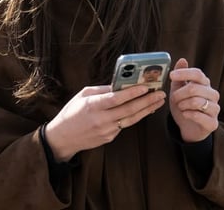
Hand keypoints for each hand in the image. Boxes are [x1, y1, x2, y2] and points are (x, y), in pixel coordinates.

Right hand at [45, 84, 165, 161]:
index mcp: (93, 106)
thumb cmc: (71, 112)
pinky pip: (124, 125)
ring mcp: (106, 130)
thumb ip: (101, 90)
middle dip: (147, 100)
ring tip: (158, 101)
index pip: (116, 98)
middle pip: (129, 109)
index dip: (132, 92)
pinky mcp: (109, 138)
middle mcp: (101, 119)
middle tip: (160, 93)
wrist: (63, 137)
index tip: (145, 86)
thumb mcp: (83, 95)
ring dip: (147, 109)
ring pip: (131, 119)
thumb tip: (120, 85)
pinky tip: (144, 110)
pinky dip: (135, 117)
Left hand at [168, 58, 219, 142]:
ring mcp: (215, 108)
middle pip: (194, 88)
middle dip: (179, 94)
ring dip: (182, 105)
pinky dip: (187, 114)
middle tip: (174, 99)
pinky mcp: (213, 123)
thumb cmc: (184, 105)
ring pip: (196, 101)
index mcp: (205, 84)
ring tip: (181, 107)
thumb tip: (182, 60)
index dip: (184, 73)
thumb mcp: (177, 90)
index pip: (197, 73)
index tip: (171, 76)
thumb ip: (180, 76)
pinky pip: (198, 115)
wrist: (188, 127)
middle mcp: (213, 94)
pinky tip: (185, 114)